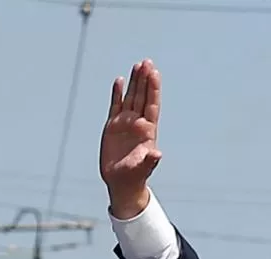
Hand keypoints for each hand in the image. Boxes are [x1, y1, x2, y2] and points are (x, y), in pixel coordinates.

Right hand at [101, 59, 161, 218]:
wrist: (122, 183)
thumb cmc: (135, 177)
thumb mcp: (143, 169)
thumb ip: (150, 161)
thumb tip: (157, 154)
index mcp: (148, 131)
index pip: (151, 105)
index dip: (153, 89)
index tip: (154, 73)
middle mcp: (137, 124)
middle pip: (142, 97)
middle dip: (144, 80)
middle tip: (147, 62)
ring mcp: (125, 124)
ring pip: (130, 98)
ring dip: (134, 82)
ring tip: (137, 65)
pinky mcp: (112, 126)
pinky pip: (115, 105)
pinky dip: (117, 93)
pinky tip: (119, 81)